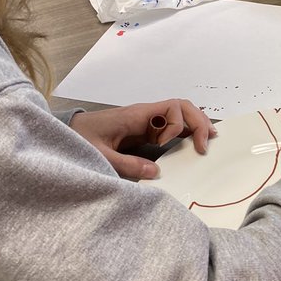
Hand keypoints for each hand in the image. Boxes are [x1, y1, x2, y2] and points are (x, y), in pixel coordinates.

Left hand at [70, 101, 215, 180]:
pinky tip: (195, 144)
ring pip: (180, 114)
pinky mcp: (145, 130)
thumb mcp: (100, 155)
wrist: (69, 132)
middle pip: (182, 107)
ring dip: (196, 125)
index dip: (182, 125)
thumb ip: (126, 164)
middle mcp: (146, 114)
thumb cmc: (80, 139)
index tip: (180, 145)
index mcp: (137, 115)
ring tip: (211, 141)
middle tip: (210, 142)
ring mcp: (147, 121)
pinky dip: (187, 132)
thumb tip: (157, 173)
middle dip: (199, 121)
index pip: (172, 108)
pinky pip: (171, 126)